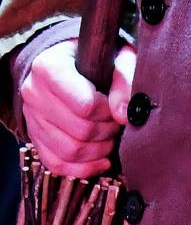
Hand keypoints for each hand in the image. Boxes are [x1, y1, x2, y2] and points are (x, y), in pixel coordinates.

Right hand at [19, 40, 136, 178]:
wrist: (71, 62)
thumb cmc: (97, 57)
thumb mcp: (117, 56)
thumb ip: (125, 79)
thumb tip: (125, 114)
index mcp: (49, 67)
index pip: (84, 105)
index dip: (108, 112)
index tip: (118, 108)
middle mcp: (34, 93)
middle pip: (78, 130)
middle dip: (107, 132)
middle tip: (118, 124)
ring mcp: (31, 117)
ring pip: (68, 151)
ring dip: (98, 151)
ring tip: (111, 139)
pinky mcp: (34, 137)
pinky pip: (56, 164)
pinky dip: (82, 168)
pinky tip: (101, 161)